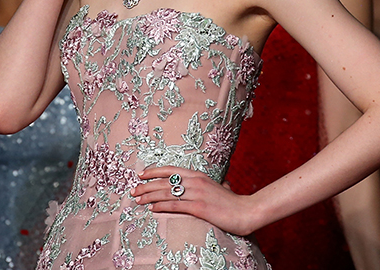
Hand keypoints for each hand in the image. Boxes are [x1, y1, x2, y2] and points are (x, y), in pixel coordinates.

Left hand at [131, 166, 257, 235]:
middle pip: (165, 181)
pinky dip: (162, 207)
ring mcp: (197, 194)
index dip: (154, 171)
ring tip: (137, 200)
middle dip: (146, 186)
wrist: (245, 211)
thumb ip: (212, 184)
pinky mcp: (199, 207)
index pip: (170, 169)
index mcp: (197, 174)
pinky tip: (152, 209)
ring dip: (150, 196)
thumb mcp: (218, 187)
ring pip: (167, 193)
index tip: (141, 174)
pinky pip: (176, 206)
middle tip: (133, 191)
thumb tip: (216, 183)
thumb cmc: (232, 201)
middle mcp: (195, 181)